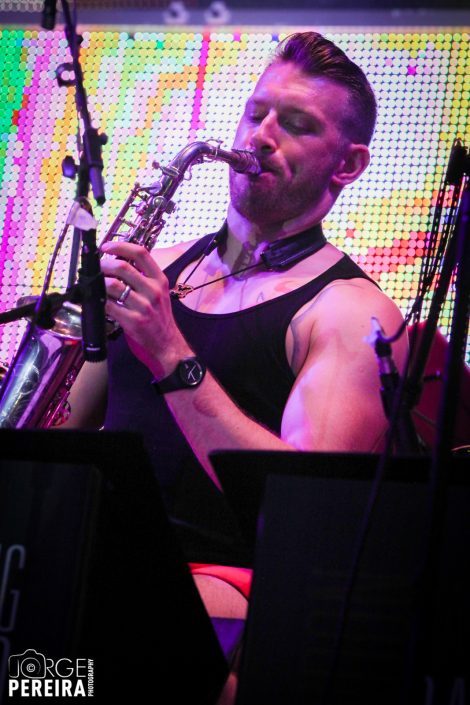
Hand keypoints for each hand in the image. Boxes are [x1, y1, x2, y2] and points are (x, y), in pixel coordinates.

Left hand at [100, 241, 192, 377]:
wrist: (168, 344)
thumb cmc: (159, 318)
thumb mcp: (159, 292)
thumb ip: (143, 277)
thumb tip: (117, 263)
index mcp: (160, 280)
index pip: (141, 253)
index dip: (120, 246)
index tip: (106, 247)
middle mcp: (153, 291)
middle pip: (123, 267)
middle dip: (104, 265)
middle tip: (97, 268)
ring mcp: (144, 306)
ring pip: (113, 285)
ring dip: (100, 283)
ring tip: (97, 285)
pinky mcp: (133, 321)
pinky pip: (109, 305)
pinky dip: (100, 301)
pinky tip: (99, 302)